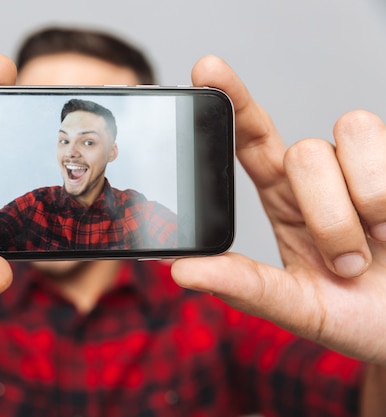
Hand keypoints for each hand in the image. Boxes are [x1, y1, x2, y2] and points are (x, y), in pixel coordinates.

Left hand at [171, 55, 385, 363]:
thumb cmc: (353, 314)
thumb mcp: (296, 308)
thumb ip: (245, 287)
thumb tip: (181, 269)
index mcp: (282, 197)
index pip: (250, 136)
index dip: (231, 99)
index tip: (205, 68)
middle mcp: (319, 175)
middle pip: (302, 151)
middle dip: (326, 215)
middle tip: (346, 263)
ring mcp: (363, 167)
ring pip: (344, 137)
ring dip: (359, 204)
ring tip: (377, 244)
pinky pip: (382, 148)